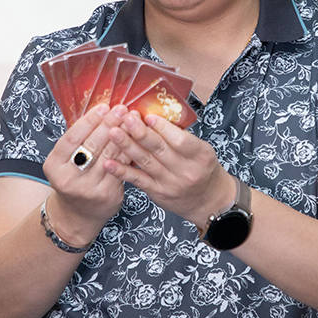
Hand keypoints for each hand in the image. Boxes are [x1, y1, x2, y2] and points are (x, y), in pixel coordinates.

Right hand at [43, 105, 131, 244]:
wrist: (77, 214)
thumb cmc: (73, 179)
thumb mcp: (65, 161)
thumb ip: (78, 140)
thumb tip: (101, 111)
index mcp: (54, 166)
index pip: (72, 139)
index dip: (89, 122)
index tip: (103, 107)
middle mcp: (69, 179)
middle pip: (92, 146)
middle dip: (109, 124)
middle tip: (122, 109)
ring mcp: (89, 189)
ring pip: (109, 156)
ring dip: (123, 136)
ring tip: (132, 120)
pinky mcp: (107, 195)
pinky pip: (121, 168)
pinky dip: (129, 152)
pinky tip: (136, 139)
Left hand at [103, 111, 234, 227]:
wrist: (208, 201)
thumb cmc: (204, 170)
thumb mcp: (202, 151)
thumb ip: (181, 137)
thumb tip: (153, 117)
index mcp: (200, 156)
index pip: (180, 140)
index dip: (162, 128)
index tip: (147, 116)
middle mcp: (186, 171)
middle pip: (160, 149)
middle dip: (140, 133)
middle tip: (126, 119)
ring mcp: (170, 183)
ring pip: (145, 162)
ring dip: (127, 146)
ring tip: (113, 133)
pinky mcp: (157, 193)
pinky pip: (137, 180)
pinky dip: (122, 171)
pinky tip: (108, 162)